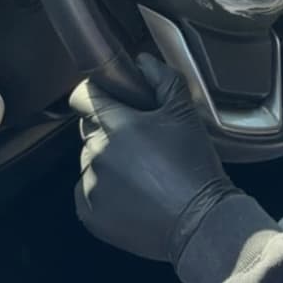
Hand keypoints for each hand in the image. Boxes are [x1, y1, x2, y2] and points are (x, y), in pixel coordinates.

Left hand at [71, 55, 241, 266]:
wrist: (199, 221)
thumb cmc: (194, 166)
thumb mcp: (185, 114)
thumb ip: (162, 79)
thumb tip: (143, 61)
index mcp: (116, 125)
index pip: (83, 97)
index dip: (96, 94)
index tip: (110, 100)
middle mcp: (96, 154)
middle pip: (90, 131)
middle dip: (110, 131)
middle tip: (141, 143)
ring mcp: (90, 185)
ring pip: (90, 162)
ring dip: (108, 162)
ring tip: (142, 173)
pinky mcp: (89, 214)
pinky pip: (88, 192)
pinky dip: (105, 191)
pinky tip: (134, 194)